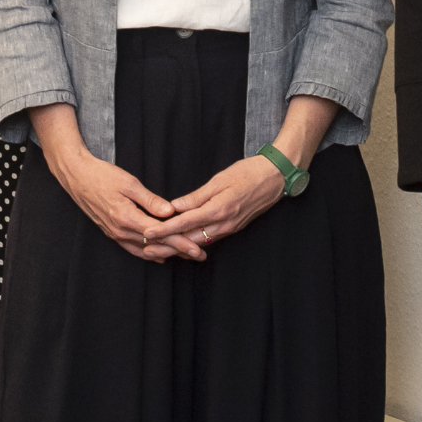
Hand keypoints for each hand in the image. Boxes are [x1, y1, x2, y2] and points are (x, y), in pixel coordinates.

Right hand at [42, 146, 192, 264]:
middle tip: (199, 255)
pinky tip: (159, 255)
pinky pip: (133, 248)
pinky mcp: (112, 232)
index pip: (161, 234)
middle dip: (179, 251)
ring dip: (165, 254)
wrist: (77, 177)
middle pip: (156, 246)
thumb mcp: (129, 183)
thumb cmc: (103, 176)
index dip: (181, 241)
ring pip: (144, 251)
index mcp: (127, 218)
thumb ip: (151, 200)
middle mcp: (121, 231)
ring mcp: (115, 234)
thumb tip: (171, 212)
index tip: (197, 247)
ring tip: (184, 256)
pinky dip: (148, 253)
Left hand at [141, 156, 285, 261]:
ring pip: (198, 243)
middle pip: (189, 240)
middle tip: (145, 247)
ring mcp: (229, 228)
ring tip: (158, 249)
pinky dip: (193, 243)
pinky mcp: (232, 228)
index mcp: (218, 210)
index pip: (184, 223)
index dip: (164, 229)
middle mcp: (223, 224)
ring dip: (178, 247)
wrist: (276, 177)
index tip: (147, 233)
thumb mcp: (220, 179)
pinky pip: (208, 240)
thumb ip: (196, 197)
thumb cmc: (249, 172)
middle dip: (166, 245)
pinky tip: (182, 243)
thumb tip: (174, 207)